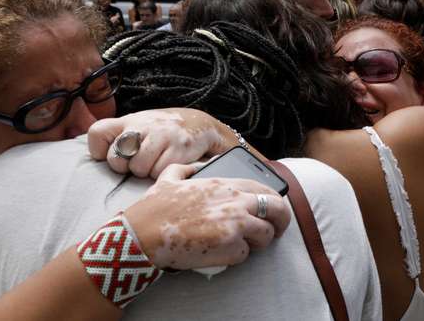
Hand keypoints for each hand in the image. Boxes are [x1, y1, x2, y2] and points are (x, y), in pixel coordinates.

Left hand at [88, 108, 233, 178]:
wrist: (200, 124)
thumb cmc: (162, 130)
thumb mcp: (140, 125)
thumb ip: (119, 136)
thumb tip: (97, 157)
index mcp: (129, 120)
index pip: (98, 132)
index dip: (100, 150)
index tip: (112, 154)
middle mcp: (144, 125)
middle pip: (116, 157)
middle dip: (125, 167)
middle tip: (138, 162)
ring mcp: (162, 136)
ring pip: (138, 168)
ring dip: (146, 171)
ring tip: (155, 162)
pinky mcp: (179, 148)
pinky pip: (159, 172)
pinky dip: (162, 173)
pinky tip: (168, 163)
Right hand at [124, 164, 290, 269]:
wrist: (143, 233)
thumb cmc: (154, 207)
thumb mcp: (172, 176)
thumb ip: (190, 168)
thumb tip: (199, 166)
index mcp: (227, 184)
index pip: (267, 190)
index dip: (274, 203)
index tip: (273, 211)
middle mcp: (237, 201)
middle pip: (278, 210)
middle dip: (281, 223)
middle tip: (276, 232)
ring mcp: (237, 224)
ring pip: (266, 236)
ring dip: (256, 243)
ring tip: (241, 245)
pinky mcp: (231, 246)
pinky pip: (244, 255)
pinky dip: (234, 257)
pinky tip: (219, 253)